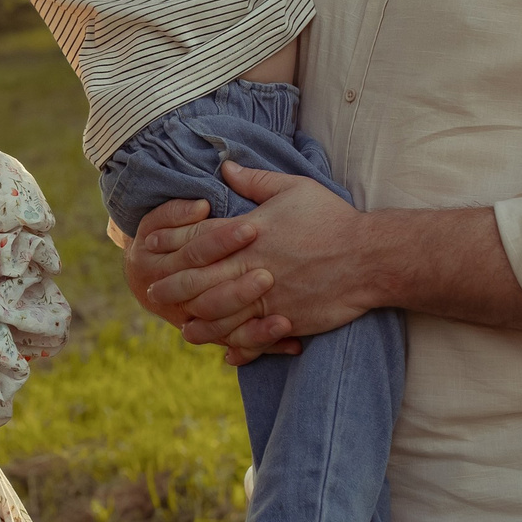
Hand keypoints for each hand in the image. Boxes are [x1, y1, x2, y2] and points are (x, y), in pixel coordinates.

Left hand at [126, 170, 370, 361]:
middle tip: (153, 291)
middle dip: (172, 286)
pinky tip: (226, 354)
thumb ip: (255, 180)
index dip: (170, 242)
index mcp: (249, 233)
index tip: (150, 245)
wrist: (371, 257)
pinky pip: (253, 338)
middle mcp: (251, 266)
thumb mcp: (294, 189)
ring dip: (198, 323)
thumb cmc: (332, 219)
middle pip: (198, 280)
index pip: (198, 238)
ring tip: (184, 328)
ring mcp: (267, 297)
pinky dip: (238, 347)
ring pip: (219, 315)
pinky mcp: (286, 319)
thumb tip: (225, 167)